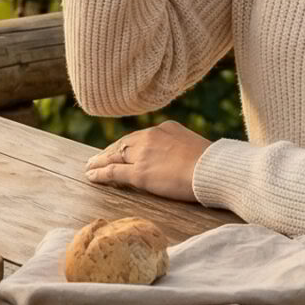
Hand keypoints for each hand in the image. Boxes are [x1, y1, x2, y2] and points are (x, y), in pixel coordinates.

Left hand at [82, 119, 210, 202]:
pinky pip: (113, 171)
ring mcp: (143, 155)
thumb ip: (182, 149)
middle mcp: (151, 137)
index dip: (128, 145)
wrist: (214, 169)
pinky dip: (100, 173)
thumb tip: (183, 159)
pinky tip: (91, 176)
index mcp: (166, 128)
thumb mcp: (196, 147)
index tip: (120, 150)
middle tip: (98, 157)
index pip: (140, 137)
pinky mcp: (139, 173)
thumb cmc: (214, 163)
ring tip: (90, 166)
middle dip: (110, 151)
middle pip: (124, 144)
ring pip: (115, 156)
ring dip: (100, 161)